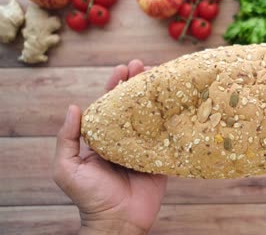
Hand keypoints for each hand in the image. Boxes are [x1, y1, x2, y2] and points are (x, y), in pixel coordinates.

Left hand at [53, 60, 166, 234]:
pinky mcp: (161, 157)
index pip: (109, 105)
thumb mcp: (67, 168)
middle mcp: (125, 137)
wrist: (118, 222)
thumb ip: (67, 138)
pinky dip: (173, 119)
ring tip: (162, 76)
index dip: (115, 85)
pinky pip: (168, 135)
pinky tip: (179, 103)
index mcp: (104, 137)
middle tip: (143, 65)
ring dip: (156, 95)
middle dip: (137, 84)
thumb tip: (74, 107)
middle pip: (133, 105)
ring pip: (152, 115)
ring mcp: (145, 146)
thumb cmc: (89, 197)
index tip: (123, 68)